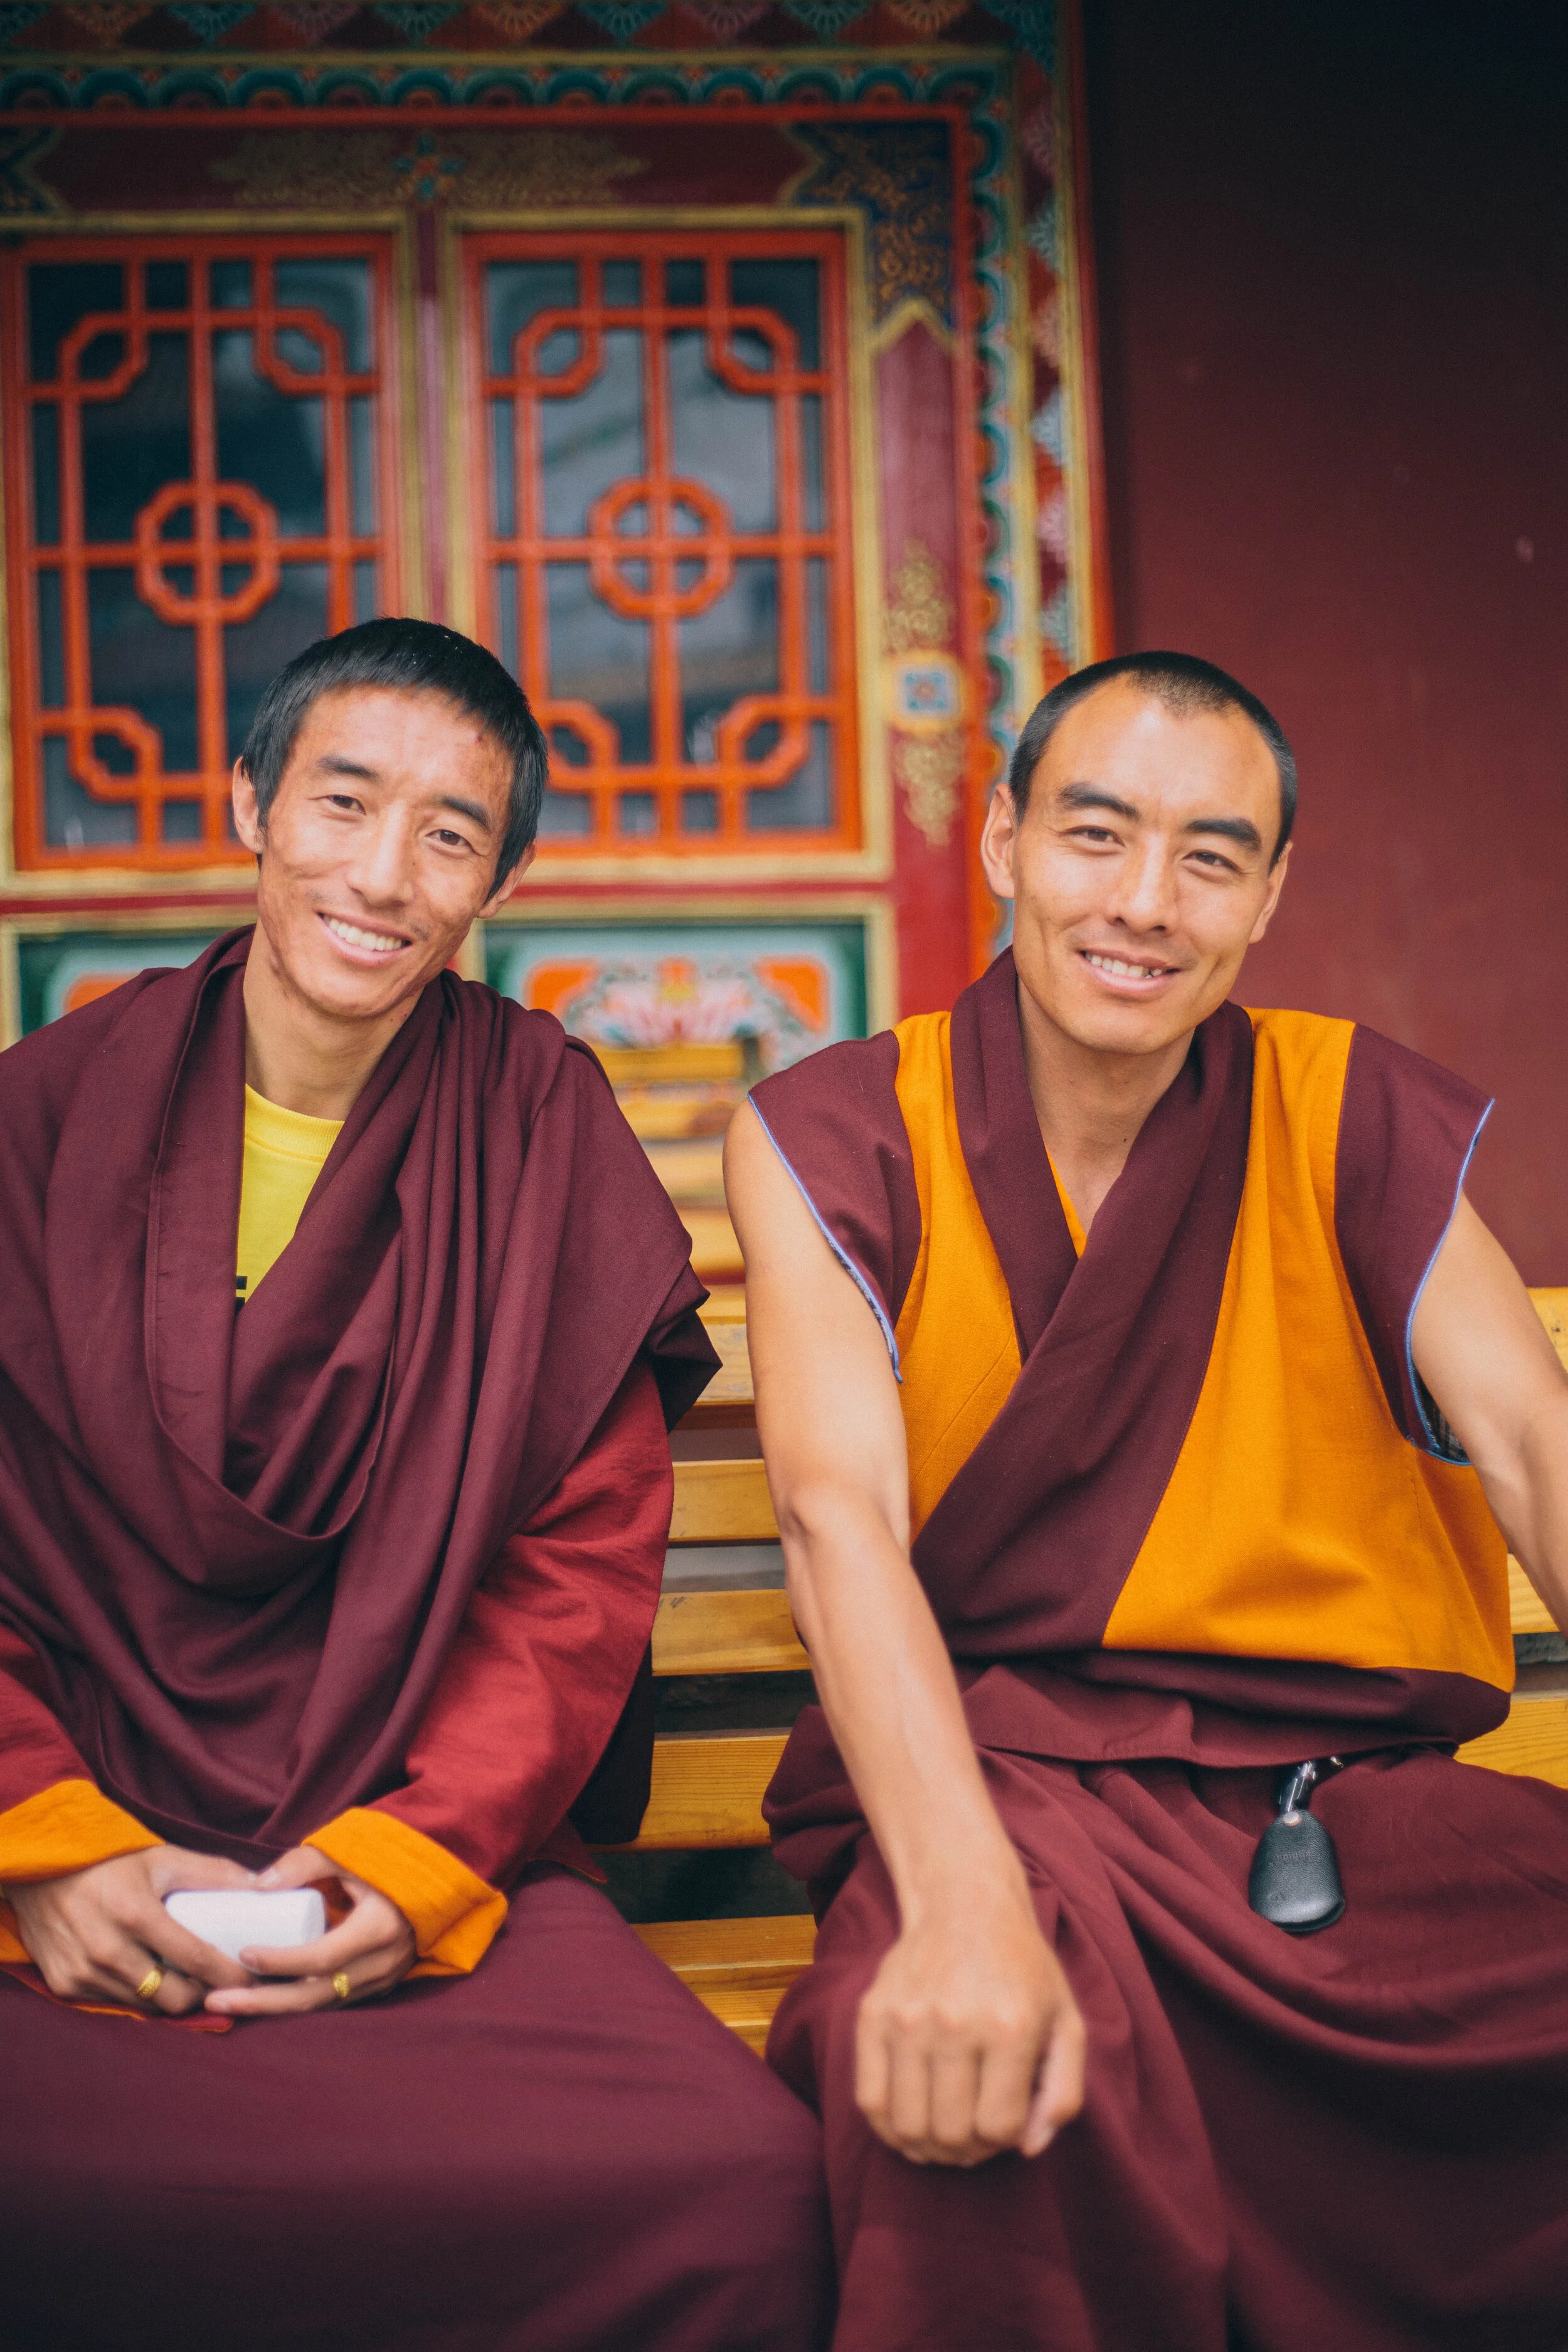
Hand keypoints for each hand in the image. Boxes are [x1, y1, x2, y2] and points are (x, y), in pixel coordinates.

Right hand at [5, 1844, 254, 2014]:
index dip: (229, 1973)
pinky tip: (145, 1975)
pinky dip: (134, 1994)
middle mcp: (107, 1950)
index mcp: (136, 1914)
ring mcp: (83, 1972)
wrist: (41, 1868)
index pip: (195, 1959)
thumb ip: (212, 1872)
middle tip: (215, 1981)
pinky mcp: (64, 1984)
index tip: (252, 1978)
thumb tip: (260, 1885)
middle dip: (201, 1993)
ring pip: (143, 2005)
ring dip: (167, 1998)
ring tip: (184, 1979)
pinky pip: (113, 2003)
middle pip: (172, 1997)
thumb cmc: (109, 1860)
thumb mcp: (161, 1857)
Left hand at [203, 1843, 416, 2017]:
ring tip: (229, 2002)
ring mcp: (383, 1978)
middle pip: (314, 1996)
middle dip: (262, 2001)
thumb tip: (256, 1886)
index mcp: (378, 1929)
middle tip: (215, 1999)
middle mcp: (382, 1963)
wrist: (438, 1873)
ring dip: (274, 2006)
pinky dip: (298, 2001)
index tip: (242, 1952)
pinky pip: (333, 1999)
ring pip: (321, 2003)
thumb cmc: (391, 1859)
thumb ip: (304, 1863)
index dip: (280, 1961)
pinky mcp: (378, 1982)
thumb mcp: (350, 1852)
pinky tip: (265, 1997)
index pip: (321, 1958)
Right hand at [856, 1872, 1085, 2167]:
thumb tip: (1029, 2148)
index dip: (1005, 2142)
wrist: (963, 1905)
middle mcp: (955, 2022)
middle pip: (952, 2134)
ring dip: (930, 2147)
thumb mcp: (1067, 2023)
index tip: (1006, 2123)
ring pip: (909, 2126)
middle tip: (974, 2137)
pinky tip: (910, 2126)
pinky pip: (870, 2101)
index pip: (999, 2129)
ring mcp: (907, 2018)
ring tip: (945, 2134)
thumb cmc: (1022, 1971)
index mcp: (1010, 2026)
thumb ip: (1064, 2093)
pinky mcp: (872, 2015)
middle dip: (968, 2151)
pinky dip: (890, 2130)